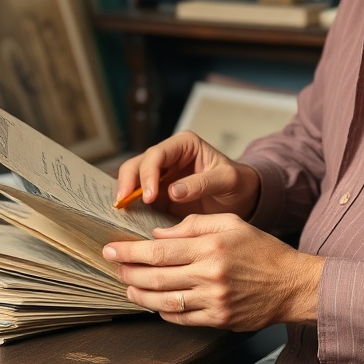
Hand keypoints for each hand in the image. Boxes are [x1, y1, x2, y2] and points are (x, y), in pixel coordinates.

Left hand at [103, 213, 323, 330]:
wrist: (292, 284)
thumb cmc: (262, 250)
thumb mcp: (231, 222)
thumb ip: (193, 224)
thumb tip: (159, 233)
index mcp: (211, 247)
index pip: (159, 250)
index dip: (129, 251)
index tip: (111, 248)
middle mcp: (210, 275)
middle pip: (155, 278)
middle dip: (128, 273)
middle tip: (114, 267)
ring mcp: (213, 301)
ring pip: (163, 302)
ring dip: (139, 296)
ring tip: (127, 288)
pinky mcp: (218, 320)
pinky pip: (180, 319)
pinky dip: (162, 312)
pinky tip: (154, 304)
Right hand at [114, 131, 260, 219]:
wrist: (242, 198)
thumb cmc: (237, 184)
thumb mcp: (227, 180)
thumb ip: (203, 183)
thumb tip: (173, 191)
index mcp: (185, 145)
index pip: (157, 154)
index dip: (148, 173)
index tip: (150, 196)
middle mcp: (168, 157)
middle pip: (138, 164)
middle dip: (128, 182)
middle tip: (123, 204)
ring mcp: (161, 176)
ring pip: (132, 179)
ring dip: (124, 194)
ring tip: (121, 212)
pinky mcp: (158, 195)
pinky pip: (138, 198)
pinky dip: (131, 206)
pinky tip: (126, 219)